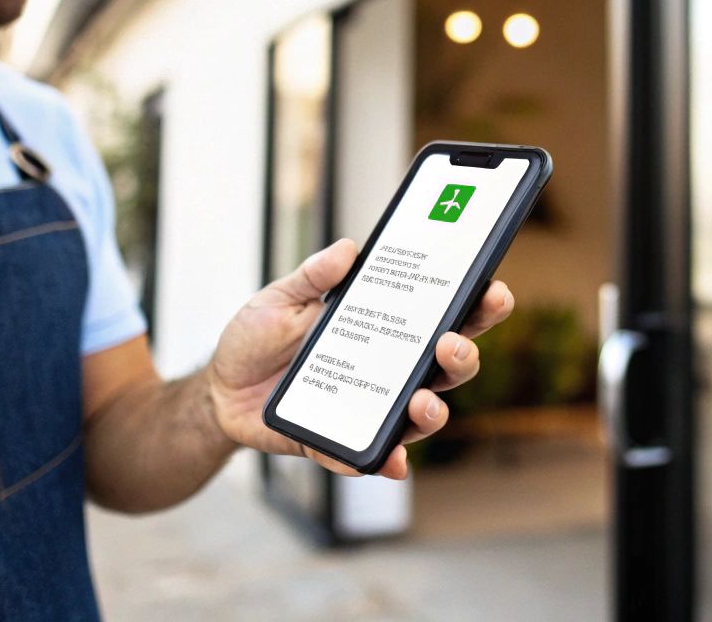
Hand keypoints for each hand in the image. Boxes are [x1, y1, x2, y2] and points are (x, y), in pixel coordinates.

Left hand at [206, 238, 514, 479]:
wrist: (220, 389)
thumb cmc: (258, 337)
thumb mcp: (279, 298)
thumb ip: (312, 276)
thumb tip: (347, 250)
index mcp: (385, 326)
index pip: (443, 314)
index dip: (476, 304)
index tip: (491, 289)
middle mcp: (389, 369)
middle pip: (447, 367)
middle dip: (462, 356)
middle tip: (449, 344)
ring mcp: (371, 407)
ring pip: (422, 415)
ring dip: (431, 411)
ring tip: (422, 402)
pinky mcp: (344, 441)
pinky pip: (371, 457)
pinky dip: (384, 461)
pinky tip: (392, 460)